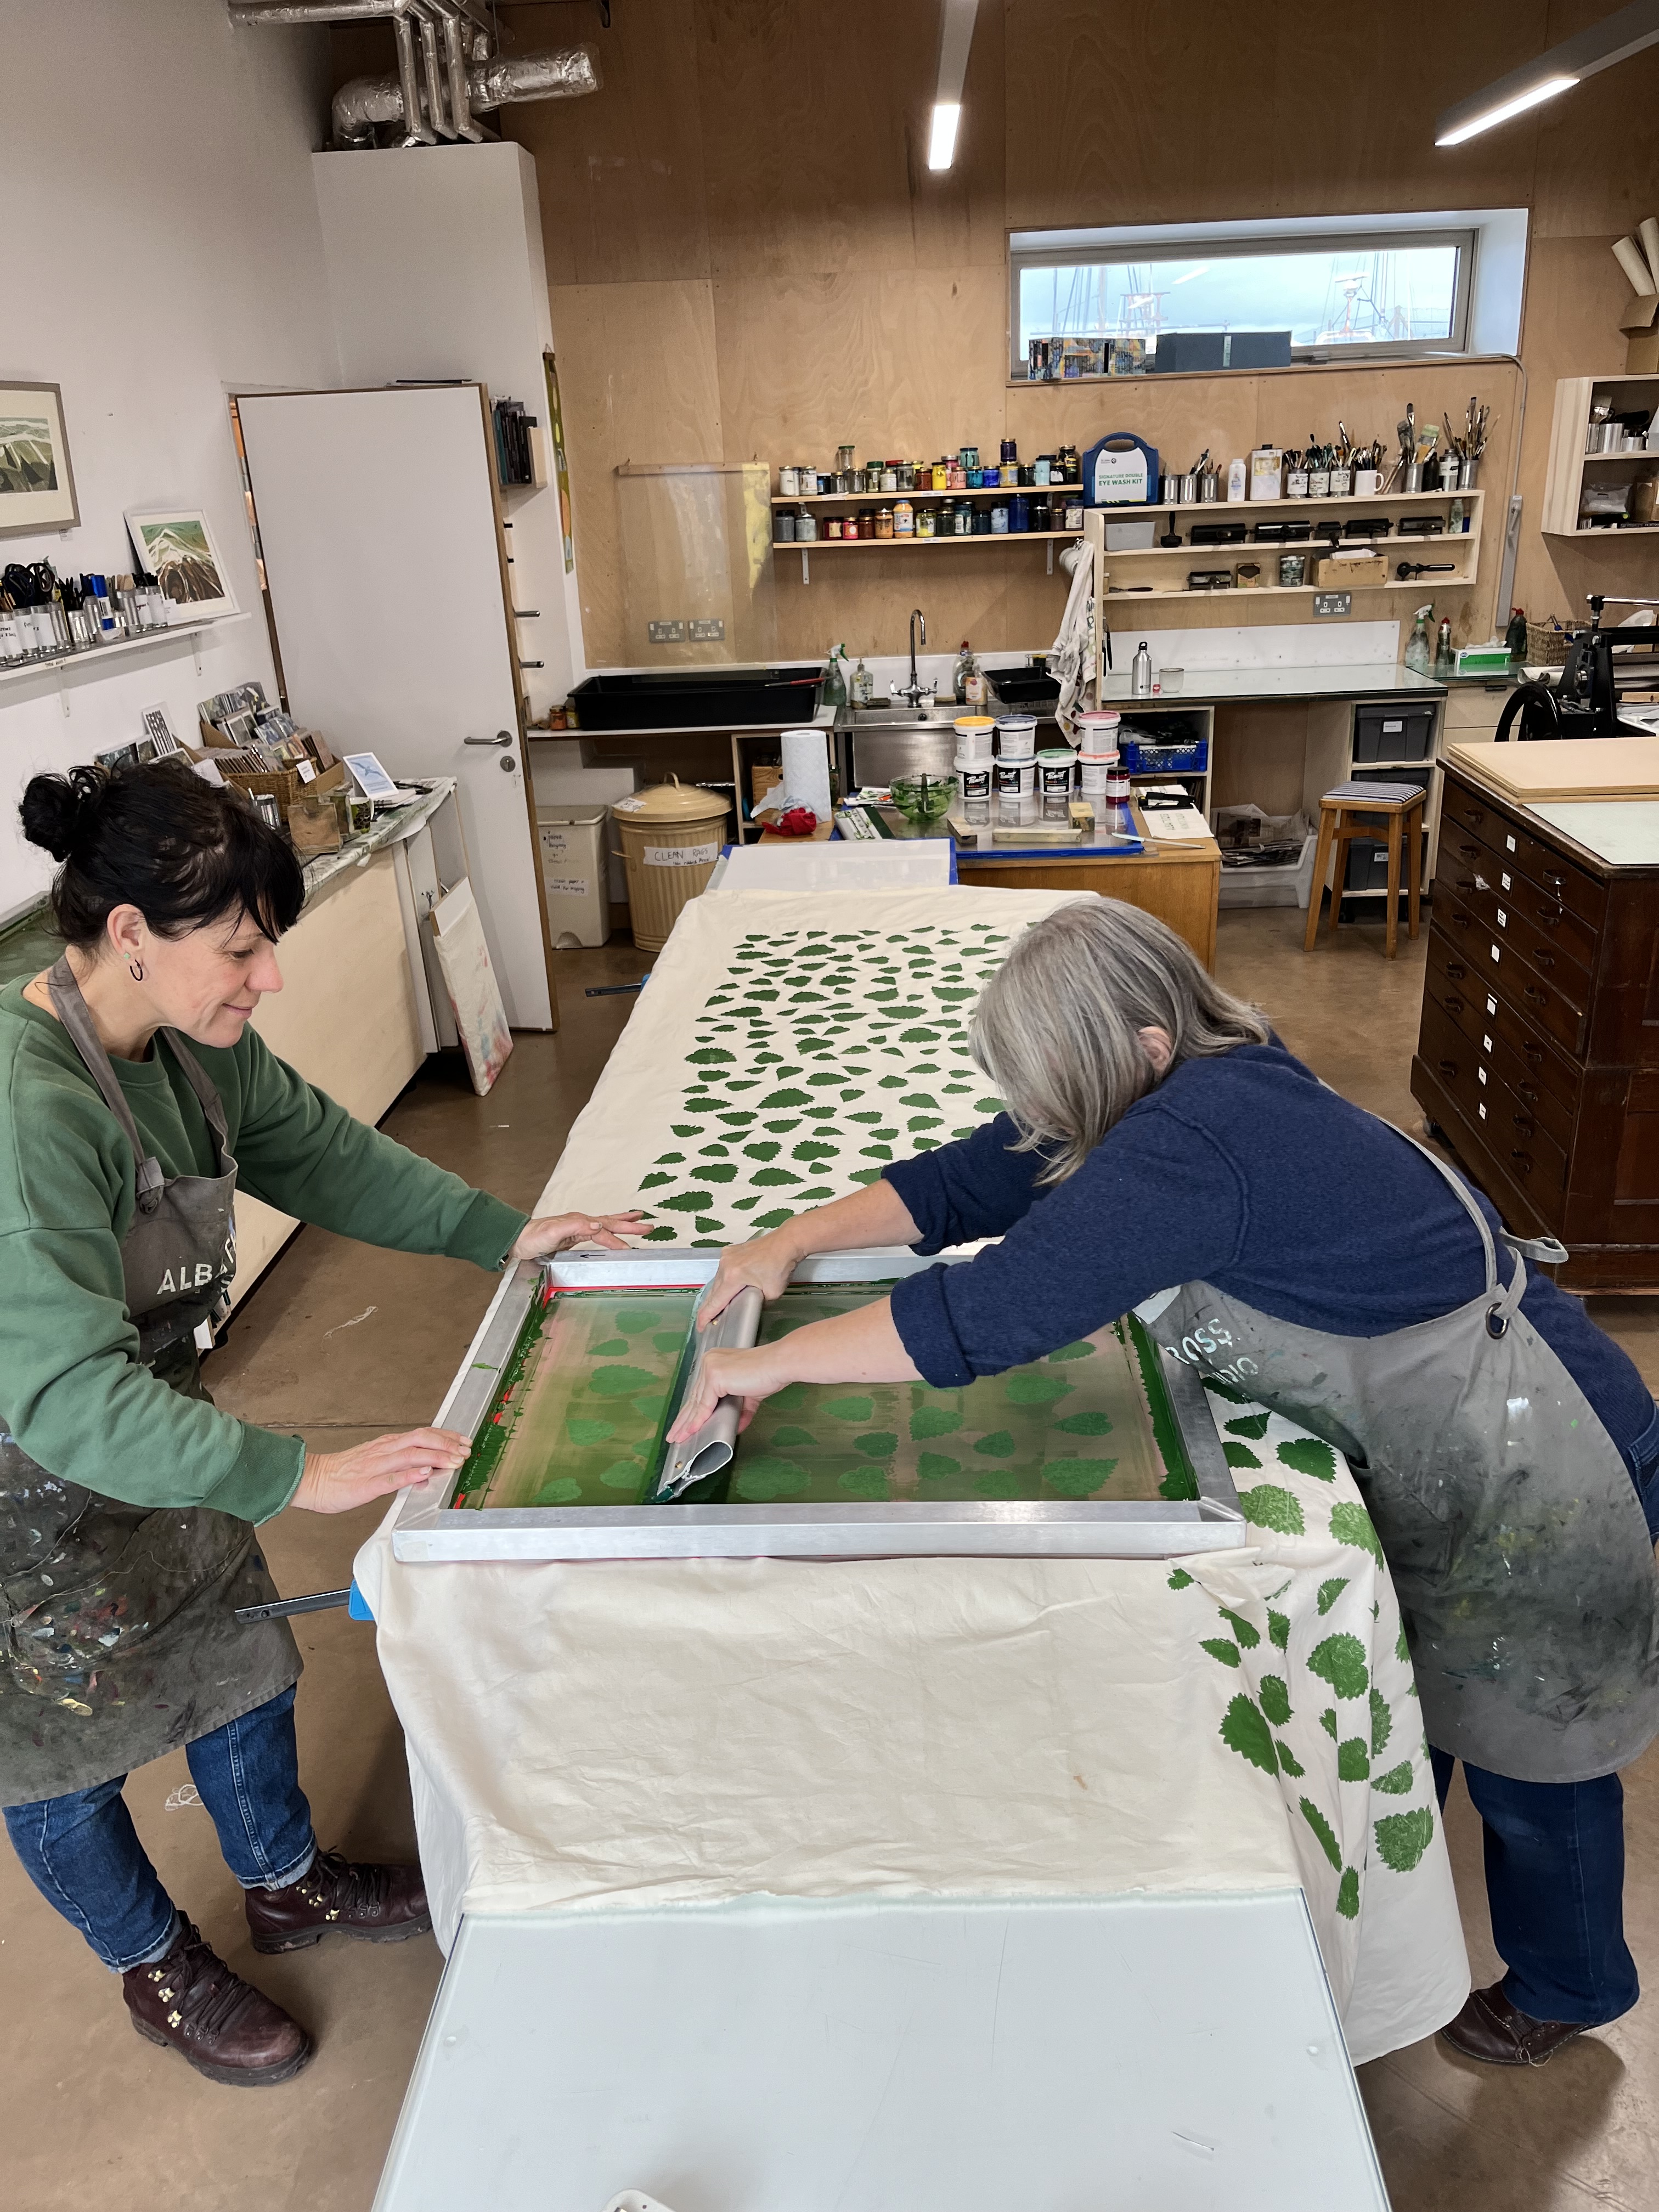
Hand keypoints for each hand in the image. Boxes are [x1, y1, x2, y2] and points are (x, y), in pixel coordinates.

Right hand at [291, 1427, 470, 1513]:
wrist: (313, 1480)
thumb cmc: (343, 1473)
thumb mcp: (376, 1463)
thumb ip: (401, 1464)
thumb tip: (427, 1468)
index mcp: (387, 1444)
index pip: (422, 1434)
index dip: (446, 1436)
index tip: (464, 1441)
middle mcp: (384, 1451)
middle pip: (421, 1439)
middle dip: (447, 1444)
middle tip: (466, 1451)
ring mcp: (375, 1466)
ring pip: (410, 1455)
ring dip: (436, 1456)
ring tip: (455, 1461)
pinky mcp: (366, 1484)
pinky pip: (391, 1478)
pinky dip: (410, 1474)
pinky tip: (424, 1473)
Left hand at [509, 1210, 645, 1261]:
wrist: (518, 1240)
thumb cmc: (532, 1237)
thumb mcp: (553, 1231)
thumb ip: (575, 1227)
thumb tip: (598, 1224)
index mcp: (579, 1221)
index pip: (603, 1231)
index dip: (617, 1240)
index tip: (630, 1250)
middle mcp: (581, 1222)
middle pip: (610, 1223)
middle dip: (630, 1225)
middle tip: (648, 1226)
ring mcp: (578, 1228)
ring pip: (606, 1225)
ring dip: (623, 1223)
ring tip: (639, 1219)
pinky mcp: (574, 1236)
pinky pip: (599, 1232)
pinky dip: (610, 1231)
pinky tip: (612, 1231)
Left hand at [664, 1344, 788, 1442]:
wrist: (778, 1366)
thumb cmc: (767, 1374)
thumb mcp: (749, 1395)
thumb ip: (740, 1409)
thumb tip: (736, 1425)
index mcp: (715, 1362)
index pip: (699, 1391)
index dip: (691, 1411)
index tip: (684, 1425)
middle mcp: (708, 1362)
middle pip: (694, 1397)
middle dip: (684, 1419)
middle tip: (675, 1435)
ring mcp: (710, 1368)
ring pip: (696, 1402)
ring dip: (686, 1423)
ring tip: (678, 1437)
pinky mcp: (715, 1376)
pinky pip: (704, 1405)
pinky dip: (697, 1420)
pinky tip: (691, 1432)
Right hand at [698, 1224, 800, 1329]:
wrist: (786, 1242)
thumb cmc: (781, 1264)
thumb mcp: (772, 1294)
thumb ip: (758, 1303)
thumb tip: (751, 1306)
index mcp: (733, 1277)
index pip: (715, 1302)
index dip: (706, 1317)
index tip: (701, 1326)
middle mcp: (725, 1265)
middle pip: (714, 1292)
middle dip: (711, 1307)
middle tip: (708, 1321)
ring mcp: (726, 1256)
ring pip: (718, 1280)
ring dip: (719, 1293)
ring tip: (719, 1306)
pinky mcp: (730, 1251)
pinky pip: (723, 1270)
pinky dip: (725, 1280)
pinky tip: (729, 1288)